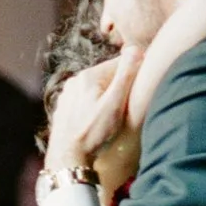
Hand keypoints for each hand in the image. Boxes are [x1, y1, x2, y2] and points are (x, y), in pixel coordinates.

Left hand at [44, 50, 142, 172]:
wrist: (67, 157)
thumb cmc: (93, 132)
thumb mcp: (115, 103)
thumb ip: (126, 75)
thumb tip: (135, 49)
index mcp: (88, 76)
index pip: (118, 64)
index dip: (133, 73)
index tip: (140, 86)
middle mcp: (76, 81)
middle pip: (106, 76)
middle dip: (119, 87)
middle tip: (127, 106)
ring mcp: (68, 95)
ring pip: (95, 89)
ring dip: (107, 98)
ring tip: (114, 116)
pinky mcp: (65, 108)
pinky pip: (85, 100)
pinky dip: (95, 106)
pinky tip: (98, 121)